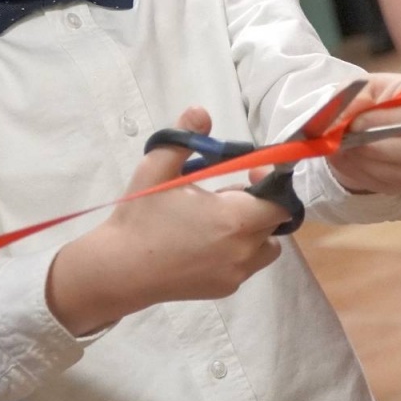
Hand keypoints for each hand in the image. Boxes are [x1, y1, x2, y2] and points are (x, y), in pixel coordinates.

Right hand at [47, 107, 286, 335]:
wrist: (120, 270)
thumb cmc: (140, 217)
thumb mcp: (156, 169)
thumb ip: (183, 138)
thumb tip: (201, 112)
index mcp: (233, 219)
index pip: (280, 203)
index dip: (271, 185)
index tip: (250, 173)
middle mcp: (243, 250)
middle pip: (273, 223)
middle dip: (257, 204)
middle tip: (223, 194)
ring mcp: (236, 273)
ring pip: (265, 247)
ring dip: (252, 230)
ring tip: (218, 221)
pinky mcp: (225, 288)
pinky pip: (246, 265)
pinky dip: (238, 250)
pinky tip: (205, 241)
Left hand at [327, 74, 400, 191]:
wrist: (369, 122)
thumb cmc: (371, 100)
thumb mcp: (361, 88)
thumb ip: (355, 96)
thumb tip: (347, 113)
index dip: (387, 122)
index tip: (356, 123)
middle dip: (377, 147)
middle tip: (347, 141)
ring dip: (370, 164)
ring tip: (345, 151)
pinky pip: (394, 184)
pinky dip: (368, 175)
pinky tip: (351, 161)